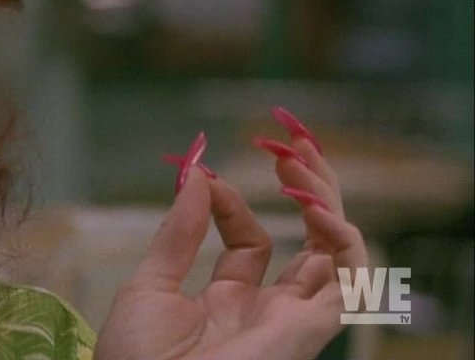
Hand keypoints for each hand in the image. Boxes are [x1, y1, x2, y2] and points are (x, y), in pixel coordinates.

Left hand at [93, 109, 368, 359]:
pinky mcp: (308, 333)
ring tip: (304, 165)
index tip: (209, 179)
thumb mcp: (150, 284)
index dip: (234, 204)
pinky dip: (344, 244)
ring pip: (339, 259)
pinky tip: (317, 209)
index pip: (252, 242)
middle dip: (307, 193)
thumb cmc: (134, 359)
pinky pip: (349, 289)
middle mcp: (267, 311)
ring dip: (330, 205)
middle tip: (293, 145)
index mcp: (227, 302)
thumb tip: (196, 175)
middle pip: (309, 245)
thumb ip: (179, 233)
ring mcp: (291, 321)